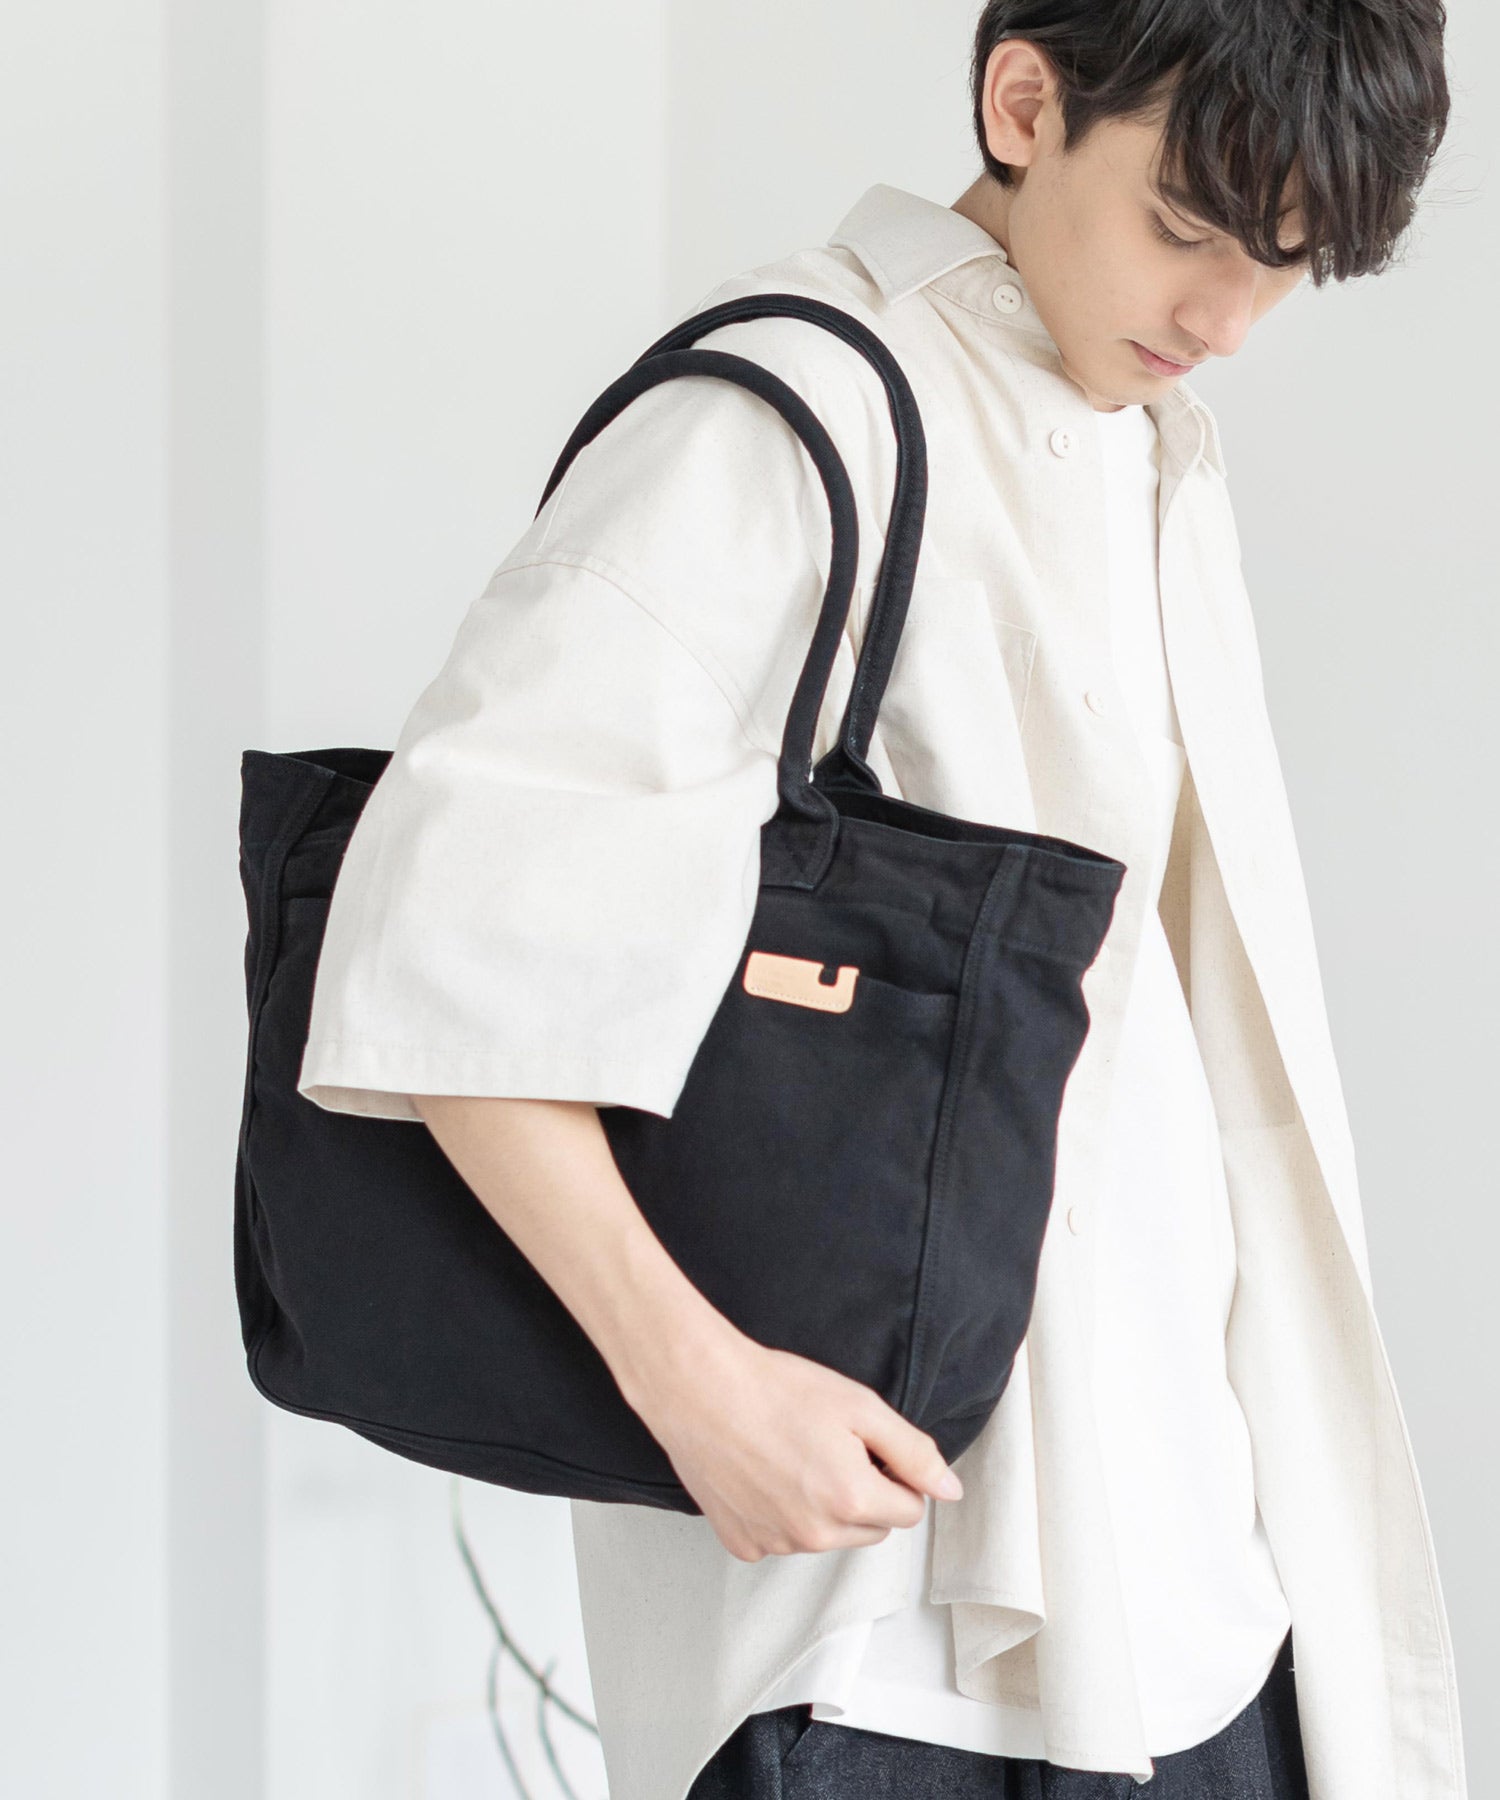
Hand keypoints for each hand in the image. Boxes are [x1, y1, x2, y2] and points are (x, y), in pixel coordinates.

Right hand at [629, 1324, 963, 1561]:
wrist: (699, 1388)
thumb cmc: (775, 1389)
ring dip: (822, 1507)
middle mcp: (814, 1535)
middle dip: (863, 1494)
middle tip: (828, 1446)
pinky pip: (781, 1539)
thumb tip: (949, 1490)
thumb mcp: (859, 1405)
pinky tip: (762, 1474)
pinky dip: (779, 1515)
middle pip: (870, 1529)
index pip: (909, 1510)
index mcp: (851, 1500)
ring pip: (826, 1536)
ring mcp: (774, 1543)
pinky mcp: (742, 1544)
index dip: (895, 1474)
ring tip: (790, 1454)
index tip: (867, 1445)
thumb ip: (913, 1452)